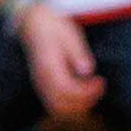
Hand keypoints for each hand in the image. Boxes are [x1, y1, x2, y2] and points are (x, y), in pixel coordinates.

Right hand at [23, 2, 105, 118]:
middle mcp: (40, 79)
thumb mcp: (69, 35)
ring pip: (56, 107)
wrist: (31, 22)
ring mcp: (39, 83)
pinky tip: (80, 88)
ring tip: (90, 90)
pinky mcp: (41, 84)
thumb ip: (77, 54)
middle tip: (97, 86)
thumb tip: (87, 71)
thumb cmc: (52, 26)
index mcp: (48, 66)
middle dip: (83, 101)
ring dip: (76, 104)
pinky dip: (69, 102)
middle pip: (61, 105)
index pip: (67, 90)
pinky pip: (53, 102)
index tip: (100, 80)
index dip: (87, 91)